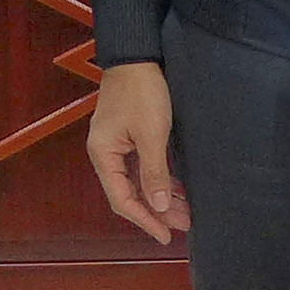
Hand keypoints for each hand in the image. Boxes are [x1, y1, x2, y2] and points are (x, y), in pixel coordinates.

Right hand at [87, 62, 190, 245]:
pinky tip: (175, 188)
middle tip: (185, 223)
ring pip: (137, 180)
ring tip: (185, 210)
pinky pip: (141, 166)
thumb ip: (154, 172)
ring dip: (159, 195)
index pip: (123, 199)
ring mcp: (116, 144)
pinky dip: (157, 178)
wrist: (136, 54)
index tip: (167, 235)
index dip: (145, 220)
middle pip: (129, 192)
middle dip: (157, 210)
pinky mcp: (127, 135)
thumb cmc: (142, 92)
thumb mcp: (152, 133)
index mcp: (104, 155)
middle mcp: (105, 153)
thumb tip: (158, 207)